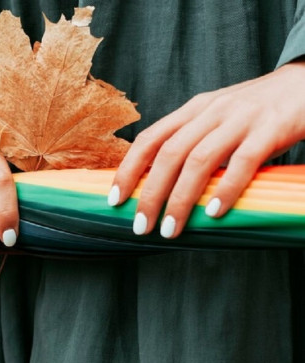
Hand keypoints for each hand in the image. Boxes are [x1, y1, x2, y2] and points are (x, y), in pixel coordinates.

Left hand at [109, 60, 304, 238]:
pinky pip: (243, 161)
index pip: (149, 139)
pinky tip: (214, 212)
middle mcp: (211, 112)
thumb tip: (161, 183)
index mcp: (193, 110)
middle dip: (149, 193)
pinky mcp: (271, 128)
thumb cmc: (258, 110)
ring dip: (180, 199)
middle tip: (141, 225)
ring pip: (199, 160)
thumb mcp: (217, 118)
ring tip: (171, 229)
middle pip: (168, 154)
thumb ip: (193, 141)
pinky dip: (226, 188)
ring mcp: (240, 119)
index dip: (128, 170)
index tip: (114, 200)